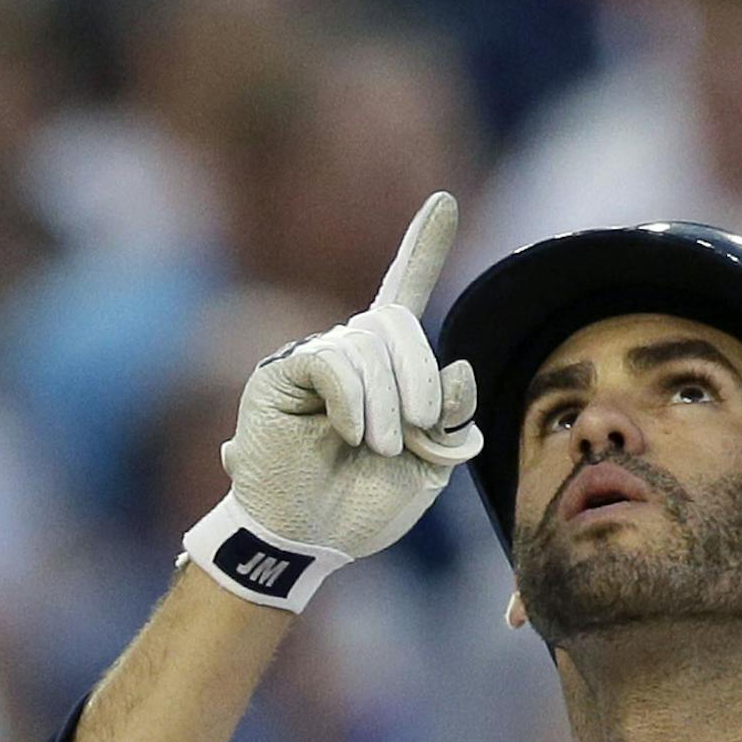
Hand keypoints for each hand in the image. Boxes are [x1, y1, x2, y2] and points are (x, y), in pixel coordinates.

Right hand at [184, 191, 482, 608]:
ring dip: (386, 404)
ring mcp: (311, 360)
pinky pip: (332, 361)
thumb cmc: (362, 506)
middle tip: (412, 436)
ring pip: (368, 344)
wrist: (308, 541)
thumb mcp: (427, 467)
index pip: (404, 293)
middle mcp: (347, 353)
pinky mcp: (279, 374)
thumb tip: (462, 370)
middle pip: (397, 323)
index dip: (423, 246)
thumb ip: (448, 419)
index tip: (444, 200)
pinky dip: (352, 401)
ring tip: (375, 448)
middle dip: (419, 380)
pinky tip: (349, 433)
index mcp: (384, 368)